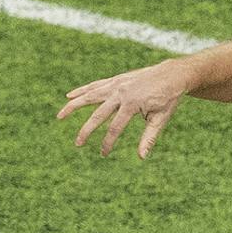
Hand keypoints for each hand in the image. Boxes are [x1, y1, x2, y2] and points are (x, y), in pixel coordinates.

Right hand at [59, 56, 193, 157]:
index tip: (103, 154)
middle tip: (78, 144)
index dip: (108, 142)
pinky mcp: (115, 80)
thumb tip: (142, 157)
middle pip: (98, 114)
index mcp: (133, 104)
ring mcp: (116, 85)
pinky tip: (69, 96)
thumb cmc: (167, 99)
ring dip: (74, 106)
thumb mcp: (161, 119)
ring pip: (90, 96)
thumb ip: (149, 137)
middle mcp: (121, 93)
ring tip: (59, 116)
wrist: (172, 74)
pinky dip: (82, 90)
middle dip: (86, 130)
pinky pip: (95, 86)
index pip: (115, 127)